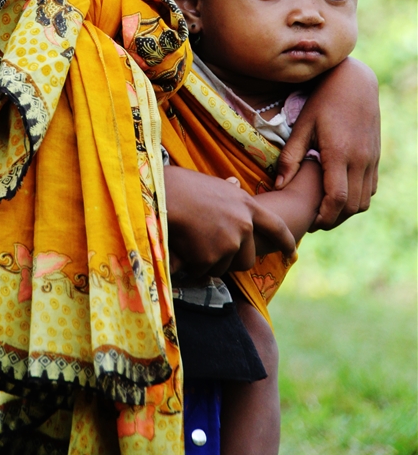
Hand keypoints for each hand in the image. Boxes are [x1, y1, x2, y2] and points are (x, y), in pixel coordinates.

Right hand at [164, 166, 295, 277]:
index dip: (285, 242)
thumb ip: (228, 191)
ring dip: (209, 262)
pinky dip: (192, 265)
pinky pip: (203, 270)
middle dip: (232, 260)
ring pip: (223, 267)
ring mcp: (229, 243)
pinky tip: (182, 247)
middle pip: (247, 258)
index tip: (291, 253)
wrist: (162, 195)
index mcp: (247, 205)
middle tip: (210, 250)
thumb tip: (235, 183)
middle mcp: (244, 226)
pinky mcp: (211, 257)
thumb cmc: (183, 186)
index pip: (276, 227)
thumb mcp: (213, 184)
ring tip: (191, 241)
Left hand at [275, 57, 379, 228]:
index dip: (323, 217)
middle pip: (352, 207)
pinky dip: (357, 198)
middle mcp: (360, 160)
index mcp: (339, 154)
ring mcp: (371, 159)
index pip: (336, 199)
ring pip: (364, 201)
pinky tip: (340, 194)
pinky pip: (371, 188)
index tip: (309, 221)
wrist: (354, 82)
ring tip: (325, 210)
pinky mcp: (376, 156)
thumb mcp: (301, 126)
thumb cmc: (322, 102)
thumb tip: (278, 186)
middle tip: (314, 221)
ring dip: (346, 212)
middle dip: (333, 219)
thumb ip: (290, 157)